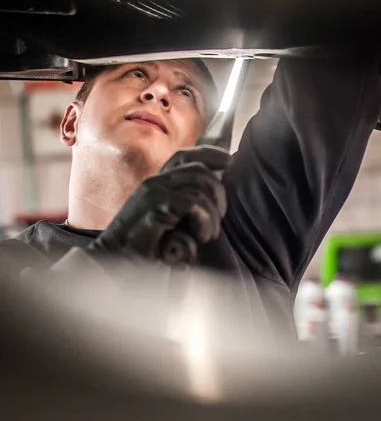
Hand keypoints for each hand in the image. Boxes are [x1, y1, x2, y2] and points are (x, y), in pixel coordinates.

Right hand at [89, 146, 230, 264]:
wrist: (111, 265)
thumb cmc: (141, 250)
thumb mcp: (167, 225)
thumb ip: (183, 210)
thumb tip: (212, 200)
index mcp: (157, 184)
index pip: (185, 157)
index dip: (209, 155)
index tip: (228, 162)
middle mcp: (154, 183)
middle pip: (199, 171)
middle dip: (217, 194)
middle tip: (215, 221)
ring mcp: (152, 192)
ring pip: (199, 186)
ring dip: (211, 214)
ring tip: (205, 235)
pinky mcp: (152, 207)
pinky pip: (191, 203)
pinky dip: (203, 221)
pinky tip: (199, 237)